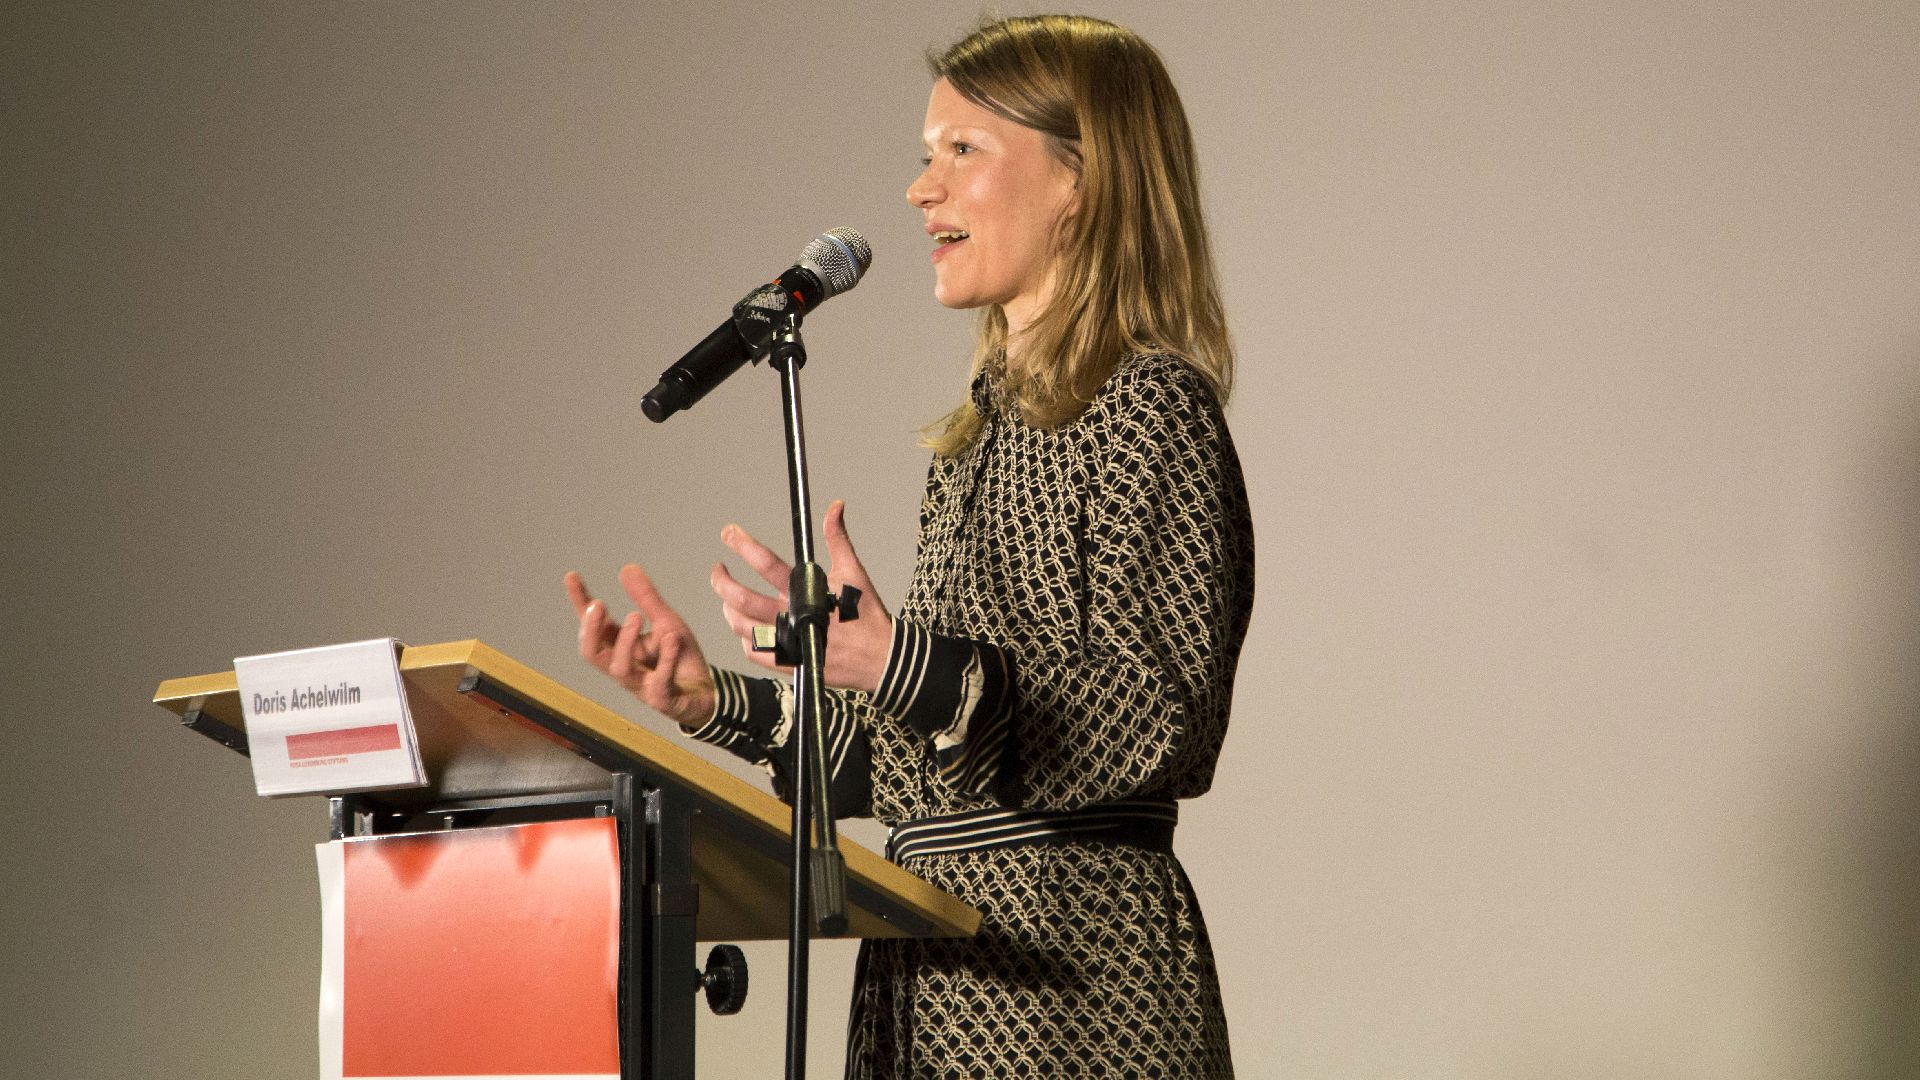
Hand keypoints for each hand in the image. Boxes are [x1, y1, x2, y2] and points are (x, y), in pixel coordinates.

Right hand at [565, 565, 713, 729]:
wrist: (709, 690)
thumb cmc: (681, 657)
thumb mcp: (666, 621)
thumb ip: (647, 599)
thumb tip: (627, 567)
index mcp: (620, 646)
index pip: (592, 625)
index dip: (580, 603)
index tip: (572, 576)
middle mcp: (624, 666)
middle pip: (591, 653)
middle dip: (590, 629)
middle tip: (598, 604)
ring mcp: (640, 685)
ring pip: (619, 668)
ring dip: (624, 641)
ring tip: (636, 615)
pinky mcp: (661, 699)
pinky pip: (659, 681)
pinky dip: (666, 659)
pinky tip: (671, 639)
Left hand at [709, 500, 893, 692]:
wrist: (880, 657)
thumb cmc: (867, 613)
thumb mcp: (854, 571)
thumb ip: (837, 538)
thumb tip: (835, 506)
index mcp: (806, 591)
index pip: (765, 563)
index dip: (743, 544)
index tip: (729, 533)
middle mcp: (793, 616)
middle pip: (742, 599)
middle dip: (722, 581)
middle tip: (718, 571)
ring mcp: (790, 641)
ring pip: (742, 627)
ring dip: (729, 610)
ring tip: (727, 600)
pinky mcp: (791, 663)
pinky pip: (755, 653)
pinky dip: (746, 639)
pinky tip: (747, 630)